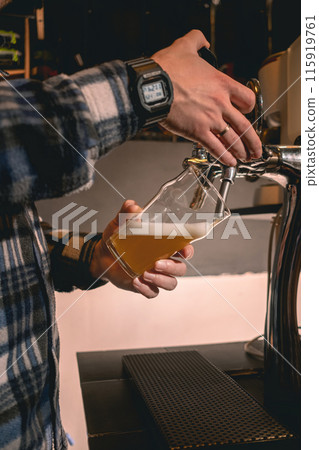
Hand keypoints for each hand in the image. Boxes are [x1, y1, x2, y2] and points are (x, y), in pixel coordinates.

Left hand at [89, 200, 193, 298]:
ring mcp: (155, 275)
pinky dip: (146, 289)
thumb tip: (132, 206)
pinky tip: (136, 281)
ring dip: (161, 279)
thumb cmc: (117, 238)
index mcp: (164, 245)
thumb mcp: (120, 224)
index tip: (185, 251)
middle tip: (157, 263)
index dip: (188, 251)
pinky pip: (153, 292)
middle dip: (172, 268)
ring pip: (170, 283)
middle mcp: (163, 261)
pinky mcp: (144, 286)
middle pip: (180, 269)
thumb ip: (126, 214)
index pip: (184, 249)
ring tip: (145, 273)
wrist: (101, 255)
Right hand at [152, 30, 261, 165]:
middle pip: (245, 125)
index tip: (246, 113)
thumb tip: (201, 40)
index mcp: (221, 84)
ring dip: (241, 150)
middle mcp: (220, 103)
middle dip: (253, 140)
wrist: (153, 86)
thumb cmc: (167, 70)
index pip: (247, 99)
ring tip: (245, 158)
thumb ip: (197, 40)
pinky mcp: (197, 132)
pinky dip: (225, 157)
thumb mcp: (185, 46)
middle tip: (256, 148)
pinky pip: (216, 148)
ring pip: (233, 139)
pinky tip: (230, 162)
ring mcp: (210, 119)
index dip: (248, 108)